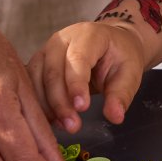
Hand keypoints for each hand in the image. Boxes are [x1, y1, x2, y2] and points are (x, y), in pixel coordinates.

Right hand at [28, 19, 151, 132]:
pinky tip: (53, 121)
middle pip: (53, 72)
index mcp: (88, 35)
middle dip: (61, 102)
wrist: (111, 44)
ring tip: (65, 126)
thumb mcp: (130, 72)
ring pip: (37, 80)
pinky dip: (40, 105)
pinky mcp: (38, 63)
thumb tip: (115, 117)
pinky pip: (31, 85)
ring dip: (48, 107)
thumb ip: (122, 93)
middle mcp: (61, 39)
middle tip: (73, 126)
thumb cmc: (120, 57)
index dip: (76, 84)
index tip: (82, 108)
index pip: (77, 58)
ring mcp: (46, 50)